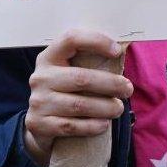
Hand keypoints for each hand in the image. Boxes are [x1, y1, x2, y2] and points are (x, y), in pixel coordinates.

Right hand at [23, 30, 132, 166]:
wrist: (38, 124)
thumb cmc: (64, 93)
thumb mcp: (68, 73)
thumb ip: (86, 64)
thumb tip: (119, 54)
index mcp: (49, 58)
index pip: (70, 40)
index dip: (96, 41)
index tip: (117, 51)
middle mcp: (40, 77)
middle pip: (81, 78)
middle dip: (111, 84)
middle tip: (128, 89)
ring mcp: (38, 101)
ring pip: (79, 105)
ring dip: (105, 108)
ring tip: (118, 109)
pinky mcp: (39, 124)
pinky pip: (72, 126)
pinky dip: (92, 126)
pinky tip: (104, 124)